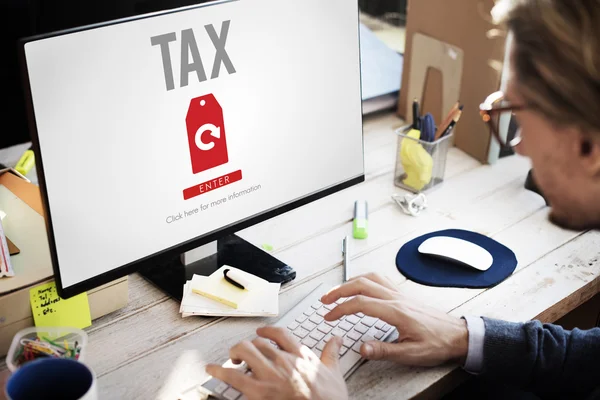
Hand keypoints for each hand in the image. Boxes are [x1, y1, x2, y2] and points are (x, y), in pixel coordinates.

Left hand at [206, 326, 347, 399]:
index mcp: (300, 355)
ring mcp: (270, 375)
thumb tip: (336, 339)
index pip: (279, 333)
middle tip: (244, 353)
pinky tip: (211, 370)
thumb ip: (331, 353)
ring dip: (235, 353)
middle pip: (258, 342)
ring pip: (245, 351)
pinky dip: (219, 371)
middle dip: (248, 346)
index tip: (261, 332)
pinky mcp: (259, 391)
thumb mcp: (334, 373)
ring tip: (232, 359)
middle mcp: (283, 360)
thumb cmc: (330, 398)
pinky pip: (234, 376)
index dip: (267, 330)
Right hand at [320, 273, 467, 366]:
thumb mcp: (411, 354)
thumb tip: (362, 348)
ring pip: (370, 278)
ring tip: (337, 291)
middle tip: (325, 300)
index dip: (340, 309)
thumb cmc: (437, 343)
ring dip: (350, 282)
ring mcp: (400, 294)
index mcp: (395, 311)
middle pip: (361, 284)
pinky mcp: (403, 294)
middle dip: (339, 290)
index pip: (360, 303)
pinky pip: (380, 279)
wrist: (458, 335)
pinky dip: (365, 279)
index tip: (329, 316)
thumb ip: (384, 350)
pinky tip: (361, 285)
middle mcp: (396, 298)